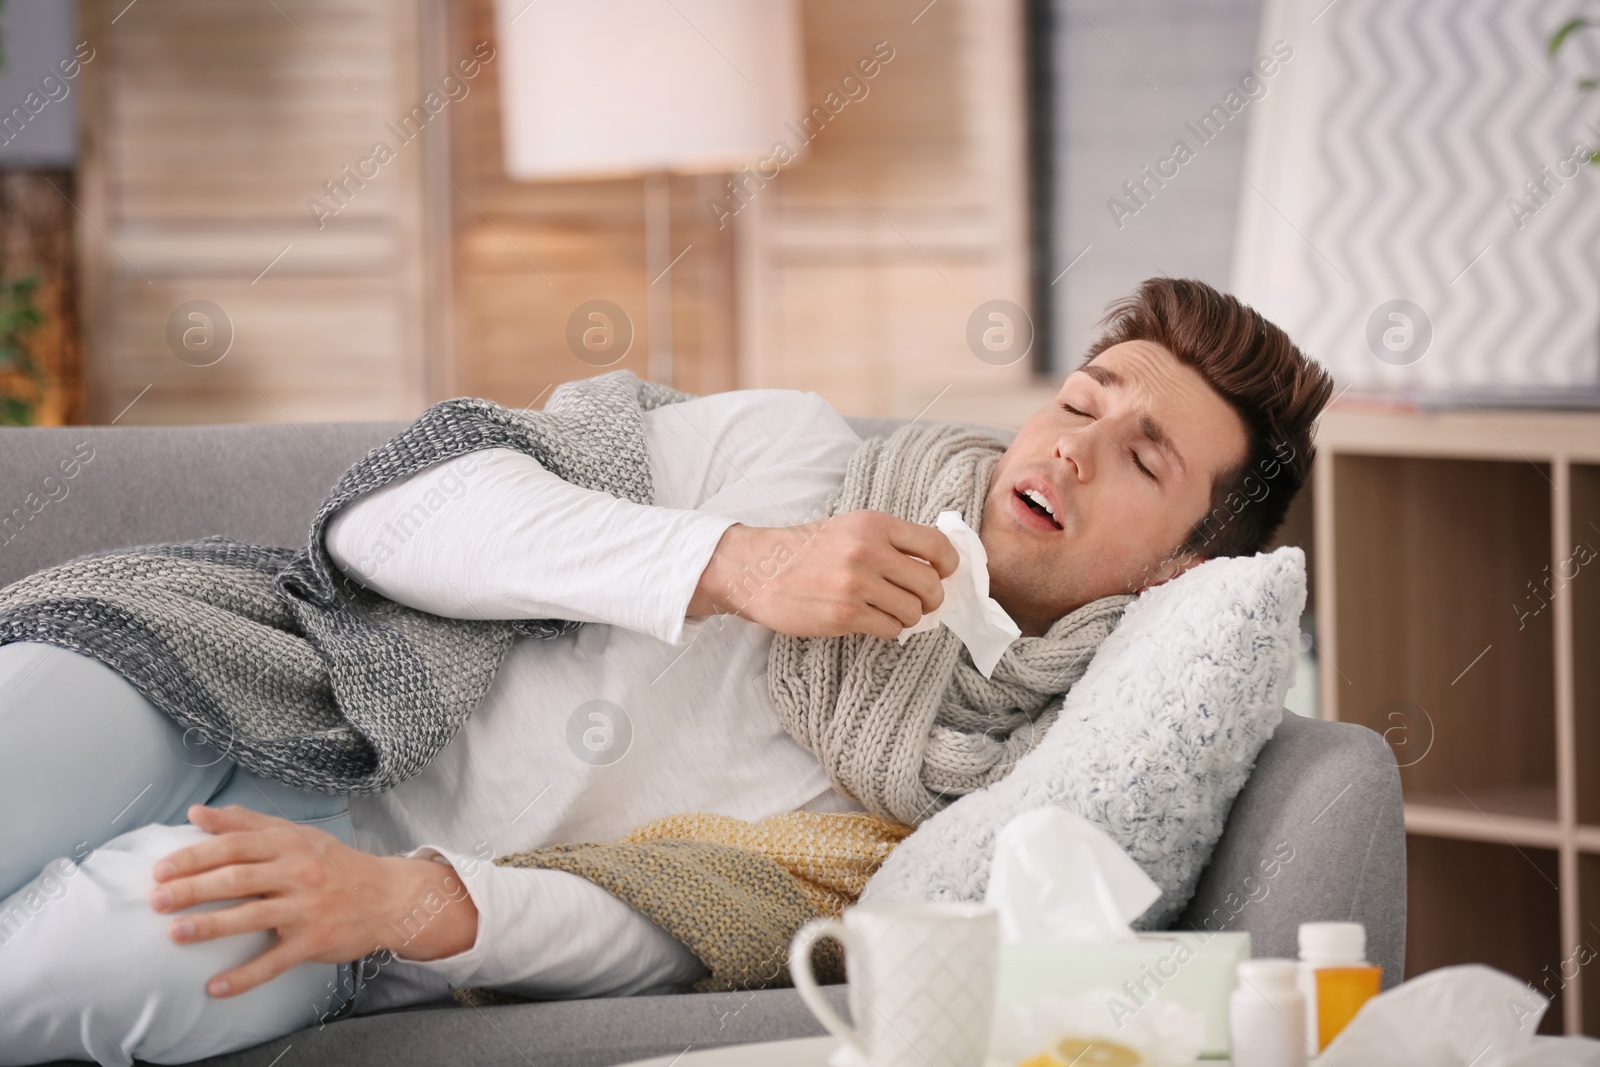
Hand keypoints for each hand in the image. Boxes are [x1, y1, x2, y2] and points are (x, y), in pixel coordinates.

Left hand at [149, 804, 478, 997]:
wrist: (387, 897)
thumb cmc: (334, 865)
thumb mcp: (298, 835)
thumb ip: (248, 824)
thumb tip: (198, 813)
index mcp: (291, 845)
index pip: (235, 846)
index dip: (196, 856)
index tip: (161, 869)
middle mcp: (298, 873)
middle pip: (238, 879)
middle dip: (193, 889)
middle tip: (156, 900)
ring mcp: (307, 909)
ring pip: (252, 917)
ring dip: (211, 926)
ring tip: (175, 934)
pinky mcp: (314, 941)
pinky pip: (275, 961)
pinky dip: (245, 977)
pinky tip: (215, 987)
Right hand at [689, 509, 957, 639]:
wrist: (756, 569)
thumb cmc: (805, 550)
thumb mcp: (849, 527)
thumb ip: (889, 540)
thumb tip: (935, 564)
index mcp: (874, 524)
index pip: (936, 544)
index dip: (948, 564)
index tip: (942, 573)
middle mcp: (868, 551)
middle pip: (930, 584)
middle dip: (930, 598)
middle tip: (918, 601)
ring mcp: (857, 585)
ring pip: (914, 611)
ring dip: (908, 616)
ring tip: (889, 611)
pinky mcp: (845, 615)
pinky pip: (891, 629)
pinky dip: (888, 629)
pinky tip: (872, 620)